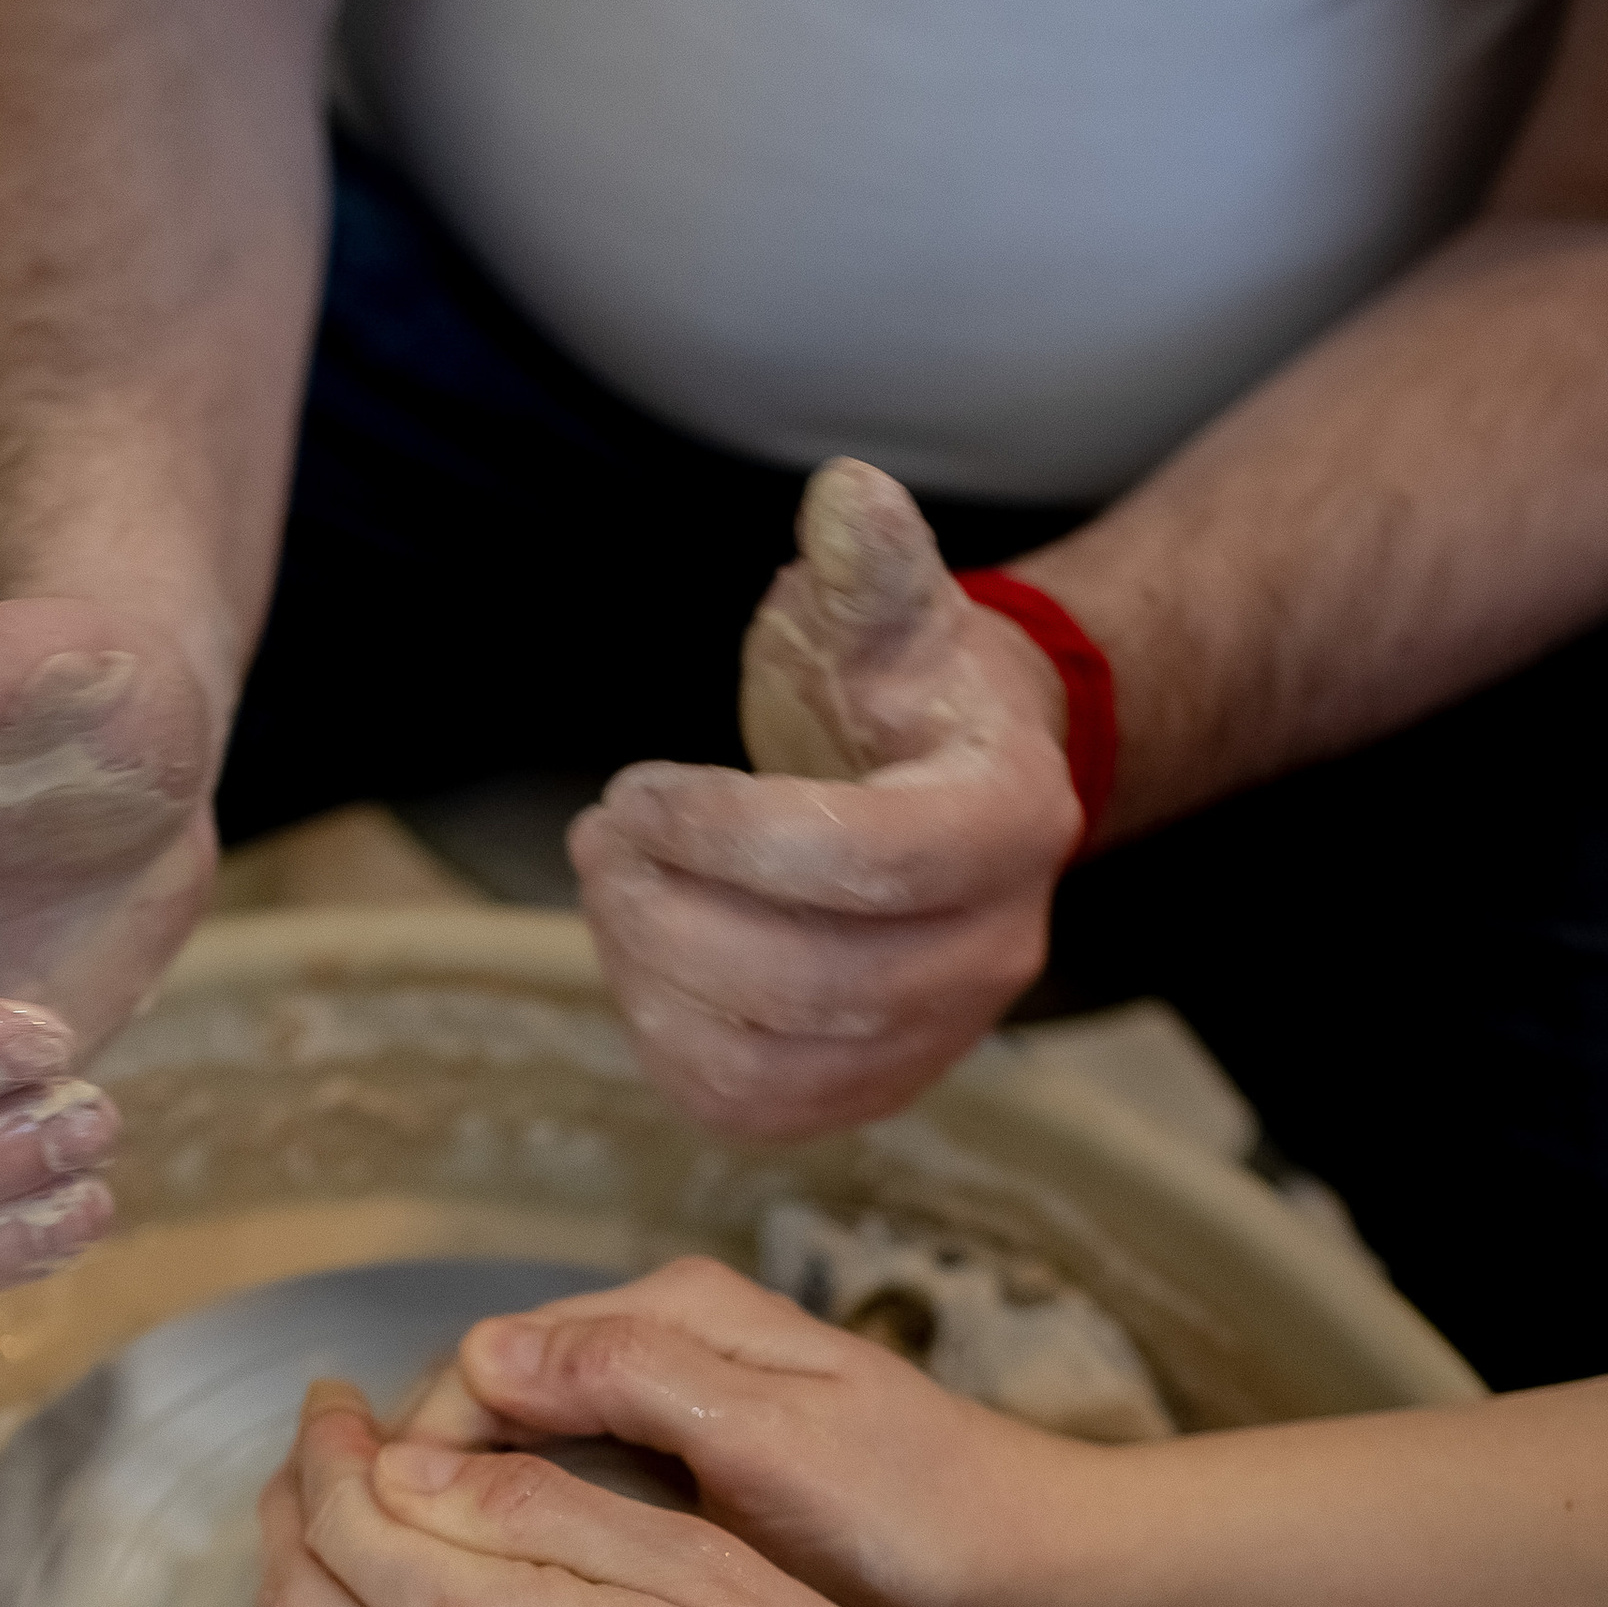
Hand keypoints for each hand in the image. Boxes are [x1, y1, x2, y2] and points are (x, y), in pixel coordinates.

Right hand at [398, 1258, 1103, 1606]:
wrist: (1029, 1577)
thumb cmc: (917, 1512)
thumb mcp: (776, 1442)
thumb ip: (638, 1382)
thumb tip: (486, 1352)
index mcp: (676, 1314)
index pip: (493, 1357)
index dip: (423, 1443)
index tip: (378, 1537)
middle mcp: (668, 1347)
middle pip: (500, 1400)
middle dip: (432, 1478)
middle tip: (377, 1586)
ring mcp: (682, 1416)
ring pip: (533, 1453)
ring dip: (475, 1512)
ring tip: (421, 1605)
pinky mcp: (699, 1482)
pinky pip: (583, 1494)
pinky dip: (535, 1537)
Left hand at [572, 460, 1082, 1137]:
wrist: (964, 794)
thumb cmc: (912, 698)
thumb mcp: (900, 617)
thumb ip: (874, 565)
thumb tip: (843, 497)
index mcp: (1009, 820)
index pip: (861, 862)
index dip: (724, 835)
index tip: (636, 788)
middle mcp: (996, 949)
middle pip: (806, 979)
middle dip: (666, 911)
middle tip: (598, 838)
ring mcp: (938, 1035)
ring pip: (770, 1060)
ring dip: (653, 982)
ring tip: (609, 894)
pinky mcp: (875, 1088)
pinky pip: (755, 1109)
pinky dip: (670, 1051)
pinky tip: (640, 968)